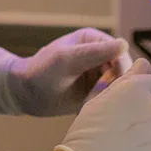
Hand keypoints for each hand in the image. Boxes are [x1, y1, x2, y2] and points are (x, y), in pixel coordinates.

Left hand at [0, 29, 128, 116]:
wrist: (25, 93)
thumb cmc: (42, 71)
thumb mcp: (67, 60)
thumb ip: (94, 52)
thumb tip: (123, 44)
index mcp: (94, 40)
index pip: (121, 54)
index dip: (121, 71)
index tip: (109, 88)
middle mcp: (100, 56)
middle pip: (125, 72)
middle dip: (117, 87)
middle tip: (101, 100)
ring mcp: (99, 74)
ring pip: (120, 88)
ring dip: (112, 98)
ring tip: (94, 105)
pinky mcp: (96, 92)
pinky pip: (111, 99)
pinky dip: (106, 106)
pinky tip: (92, 110)